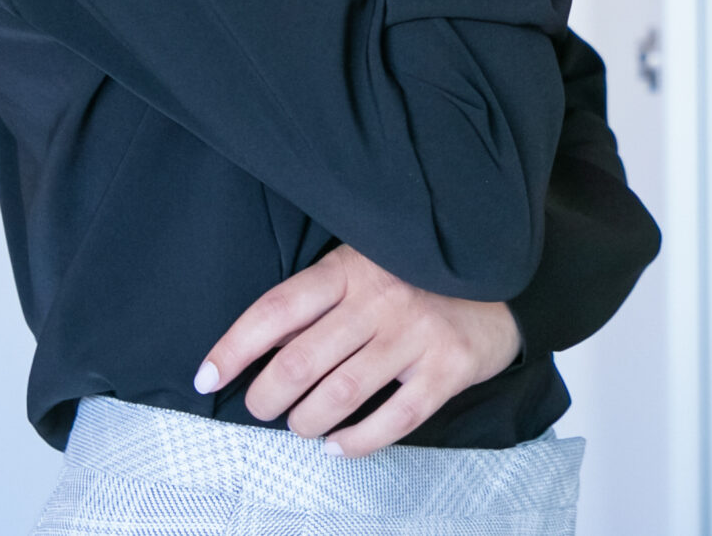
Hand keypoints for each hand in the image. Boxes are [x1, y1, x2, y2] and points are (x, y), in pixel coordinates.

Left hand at [196, 244, 522, 456]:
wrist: (505, 281)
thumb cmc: (417, 278)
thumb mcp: (365, 267)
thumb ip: (320, 300)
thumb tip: (257, 351)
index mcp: (351, 268)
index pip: (277, 310)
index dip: (234, 347)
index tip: (206, 377)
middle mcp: (381, 299)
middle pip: (300, 362)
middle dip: (266, 398)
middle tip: (262, 407)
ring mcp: (417, 334)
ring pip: (339, 397)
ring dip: (307, 422)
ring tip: (302, 425)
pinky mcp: (448, 368)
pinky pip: (392, 420)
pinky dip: (356, 442)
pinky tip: (339, 445)